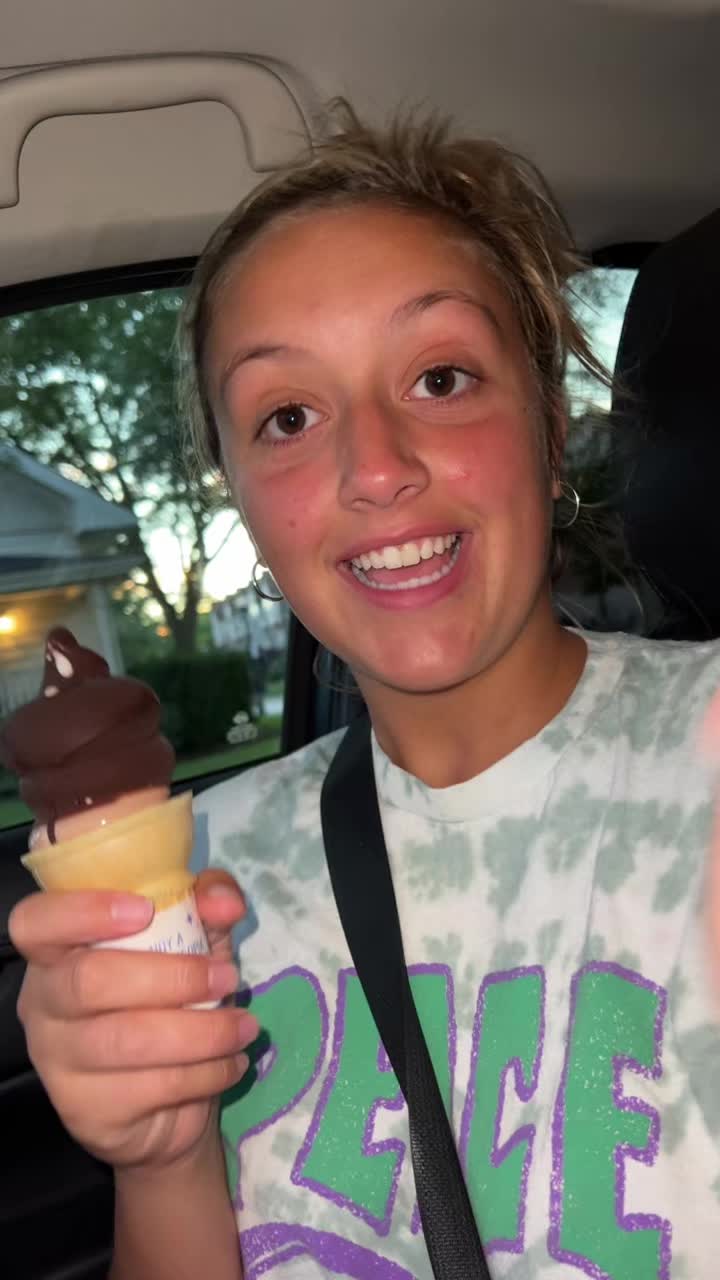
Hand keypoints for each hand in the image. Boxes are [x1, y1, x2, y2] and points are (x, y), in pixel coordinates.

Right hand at [9, 869, 257, 1172]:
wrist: (171, 1101)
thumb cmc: (172, 999)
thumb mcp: (193, 940)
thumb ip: (206, 904)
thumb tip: (226, 902)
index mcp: (56, 950)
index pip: (36, 922)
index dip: (83, 911)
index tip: (144, 909)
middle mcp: (43, 1003)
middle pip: (88, 981)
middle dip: (172, 977)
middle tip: (228, 977)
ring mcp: (57, 1061)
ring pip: (125, 1040)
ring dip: (201, 1032)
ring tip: (244, 1027)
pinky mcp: (86, 1111)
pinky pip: (149, 1087)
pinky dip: (205, 1073)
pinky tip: (231, 1063)